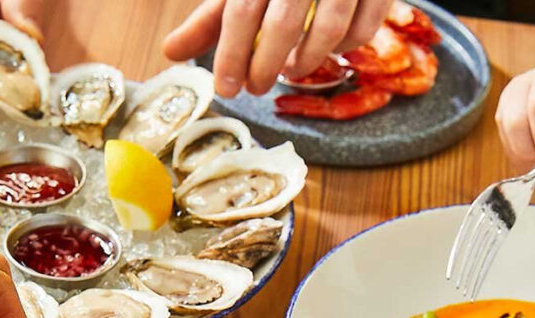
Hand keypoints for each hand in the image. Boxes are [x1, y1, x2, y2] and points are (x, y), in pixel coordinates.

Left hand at [163, 0, 391, 96]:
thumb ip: (212, 17)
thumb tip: (170, 53)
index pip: (241, 10)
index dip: (231, 55)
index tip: (226, 89)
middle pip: (282, 24)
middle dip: (265, 67)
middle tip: (255, 88)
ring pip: (329, 30)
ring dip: (306, 62)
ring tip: (289, 71)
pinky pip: (364, 29)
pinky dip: (344, 49)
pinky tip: (326, 51)